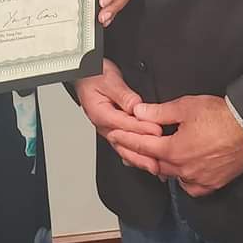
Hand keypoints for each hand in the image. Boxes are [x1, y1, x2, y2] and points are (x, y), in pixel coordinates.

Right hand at [75, 58, 162, 174]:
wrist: (86, 75)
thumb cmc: (94, 76)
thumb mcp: (109, 80)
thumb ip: (123, 95)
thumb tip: (135, 106)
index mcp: (100, 113)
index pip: (123, 123)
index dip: (140, 128)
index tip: (156, 131)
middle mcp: (104, 125)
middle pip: (123, 143)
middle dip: (140, 154)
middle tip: (157, 161)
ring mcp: (109, 129)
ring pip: (124, 148)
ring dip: (139, 159)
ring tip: (154, 167)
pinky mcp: (115, 129)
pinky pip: (125, 145)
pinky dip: (135, 155)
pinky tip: (145, 162)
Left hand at [111, 95, 242, 196]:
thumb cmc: (220, 115)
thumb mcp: (186, 107)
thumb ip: (159, 112)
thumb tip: (138, 113)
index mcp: (173, 150)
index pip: (142, 146)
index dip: (126, 140)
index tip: (114, 136)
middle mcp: (183, 169)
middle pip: (152, 165)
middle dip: (136, 155)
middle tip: (123, 148)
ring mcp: (198, 179)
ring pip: (171, 177)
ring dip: (158, 168)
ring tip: (149, 159)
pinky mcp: (212, 183)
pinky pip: (191, 187)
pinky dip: (182, 181)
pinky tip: (179, 174)